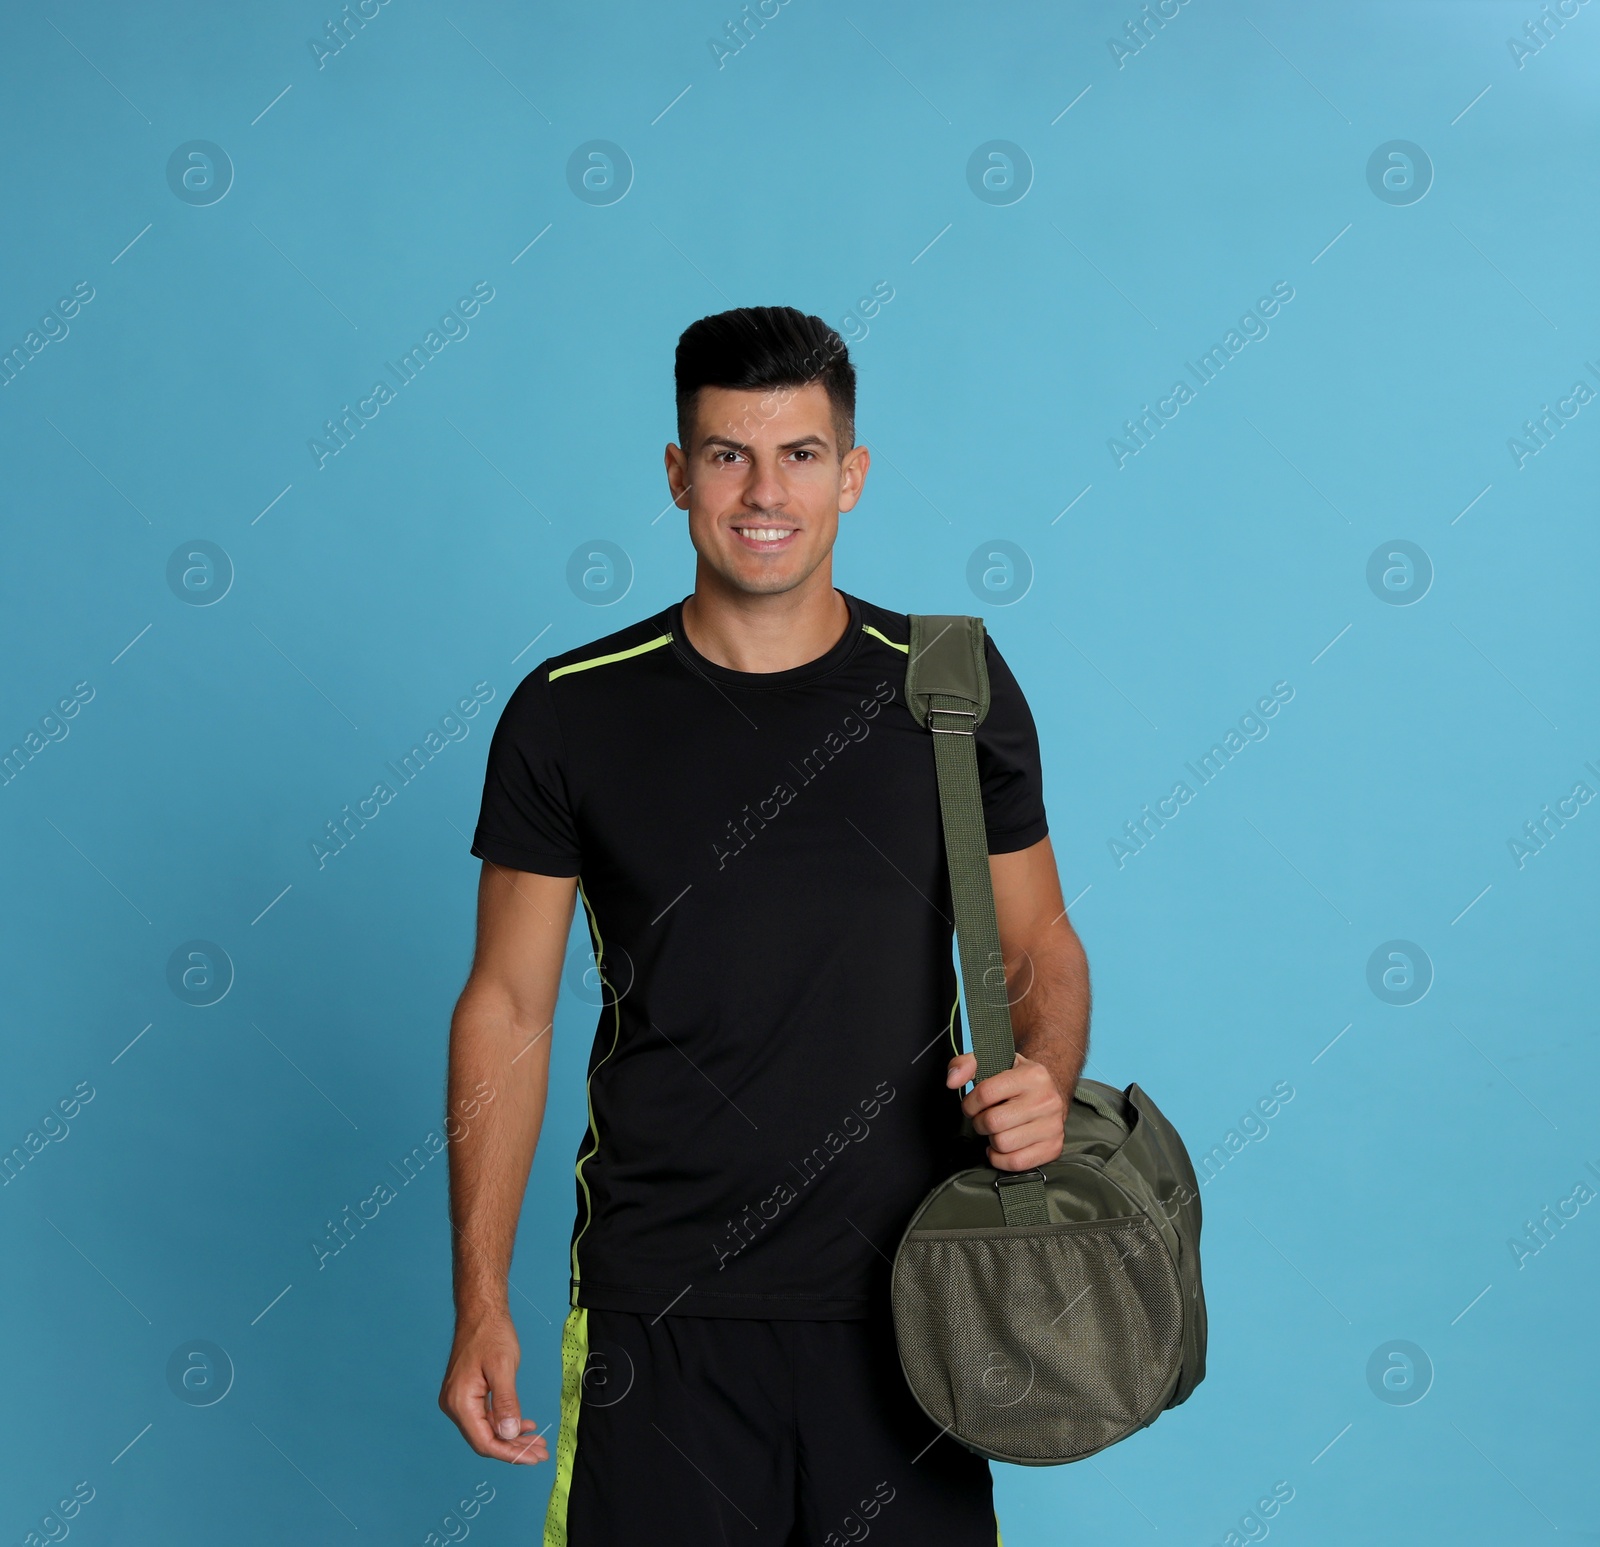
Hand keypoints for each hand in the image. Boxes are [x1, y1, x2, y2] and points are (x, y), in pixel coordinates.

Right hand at [438, 1308, 548, 1464]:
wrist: (480, 1311)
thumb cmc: (491, 1333)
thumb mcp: (503, 1367)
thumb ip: (506, 1403)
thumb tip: (508, 1434)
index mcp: (460, 1402)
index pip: (485, 1441)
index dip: (510, 1454)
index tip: (534, 1458)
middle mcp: (455, 1406)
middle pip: (486, 1439)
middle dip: (514, 1448)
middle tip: (542, 1453)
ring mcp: (459, 1400)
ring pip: (488, 1429)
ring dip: (512, 1437)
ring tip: (538, 1442)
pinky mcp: (467, 1393)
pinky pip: (487, 1416)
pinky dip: (506, 1422)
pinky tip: (525, 1425)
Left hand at [946, 1051, 1065, 1170]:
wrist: (1051, 1092)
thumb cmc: (1017, 1079)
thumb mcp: (994, 1061)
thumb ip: (966, 1064)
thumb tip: (952, 1081)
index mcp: (1032, 1075)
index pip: (986, 1093)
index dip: (970, 1103)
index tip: (972, 1105)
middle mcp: (1047, 1100)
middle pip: (993, 1122)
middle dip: (980, 1122)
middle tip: (984, 1118)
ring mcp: (1052, 1126)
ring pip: (1003, 1144)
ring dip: (991, 1140)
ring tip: (996, 1130)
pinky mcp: (1053, 1147)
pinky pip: (1017, 1162)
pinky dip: (1001, 1159)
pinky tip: (1001, 1147)